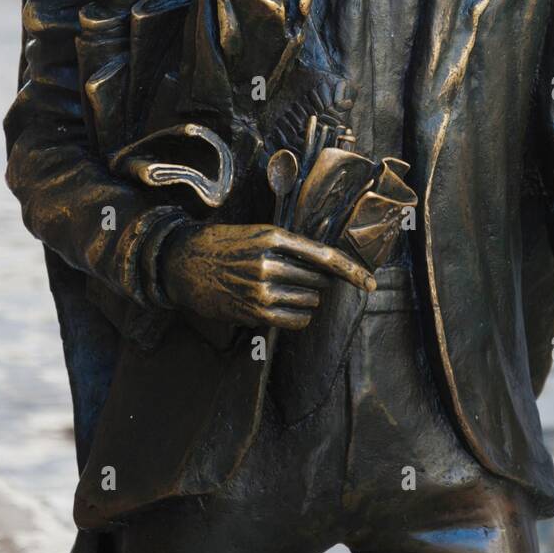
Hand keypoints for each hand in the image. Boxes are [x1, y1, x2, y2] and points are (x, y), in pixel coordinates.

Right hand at [161, 222, 375, 329]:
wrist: (184, 263)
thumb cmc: (223, 244)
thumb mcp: (256, 232)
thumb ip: (288, 244)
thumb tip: (324, 263)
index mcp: (272, 237)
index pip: (324, 256)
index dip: (351, 270)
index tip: (370, 281)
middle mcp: (269, 263)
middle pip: (319, 280)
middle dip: (320, 281)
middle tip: (303, 276)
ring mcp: (261, 291)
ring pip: (309, 302)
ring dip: (308, 299)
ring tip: (287, 289)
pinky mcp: (253, 312)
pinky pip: (294, 320)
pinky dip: (299, 316)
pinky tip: (289, 308)